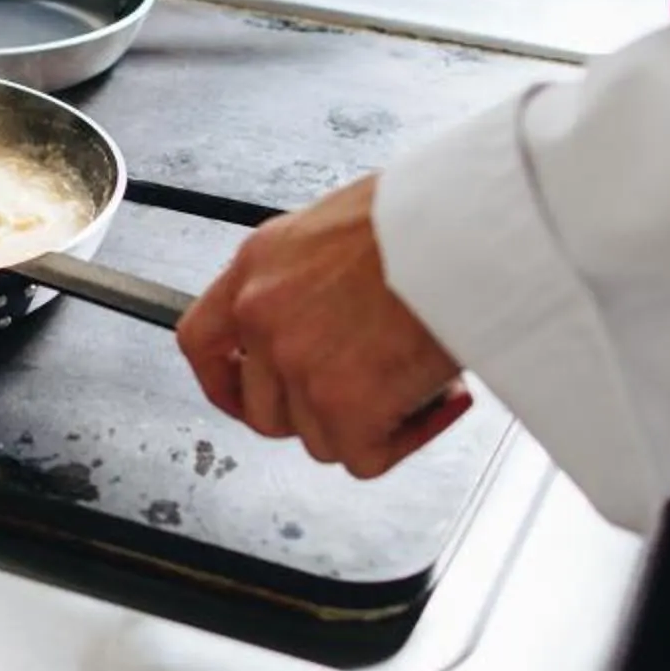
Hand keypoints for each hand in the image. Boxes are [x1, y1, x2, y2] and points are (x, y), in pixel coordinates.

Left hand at [176, 177, 473, 478]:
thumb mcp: (338, 225)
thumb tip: (327, 319)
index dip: (223, 382)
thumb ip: (309, 278)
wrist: (468, 221)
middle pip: (264, 410)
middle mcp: (263, 314)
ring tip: (420, 377)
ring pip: (318, 438)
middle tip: (367, 389)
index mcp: (257, 265)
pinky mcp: (344, 403)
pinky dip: (407, 439)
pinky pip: (364, 458)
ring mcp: (298, 363)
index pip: (202, 341)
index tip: (244, 392)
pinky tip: (439, 398)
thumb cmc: (426, 212)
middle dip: (315, 413)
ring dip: (369, 423)